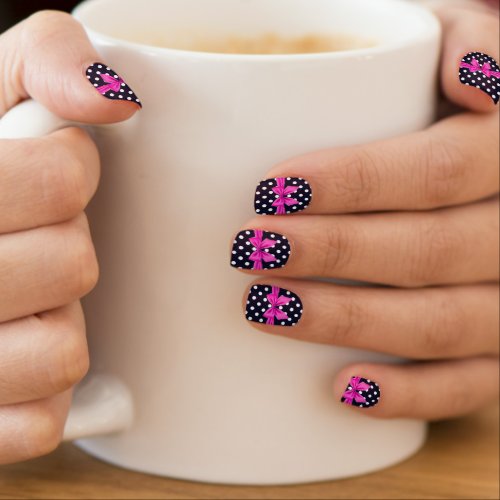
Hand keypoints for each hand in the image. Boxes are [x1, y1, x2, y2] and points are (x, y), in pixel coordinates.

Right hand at [0, 11, 140, 463]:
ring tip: (20, 301)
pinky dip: (44, 391)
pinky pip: (42, 419)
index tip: (52, 170)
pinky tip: (15, 352)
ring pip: (61, 351)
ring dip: (57, 322)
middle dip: (65, 246)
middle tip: (27, 238)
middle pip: (71, 266)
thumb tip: (116, 97)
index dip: (72, 172)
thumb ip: (52, 60)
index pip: (60, 179)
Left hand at [232, 5, 498, 418]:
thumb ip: (466, 34)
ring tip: (264, 306)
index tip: (270, 191)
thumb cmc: (450, 106)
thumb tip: (466, 77)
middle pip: (431, 250)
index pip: (440, 169)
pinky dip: (409, 395)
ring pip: (441, 322)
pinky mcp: (499, 352)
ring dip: (348, 321)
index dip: (356, 182)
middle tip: (251, 248)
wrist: (485, 177)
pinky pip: (469, 384)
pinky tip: (343, 389)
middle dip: (332, 253)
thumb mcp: (458, 46)